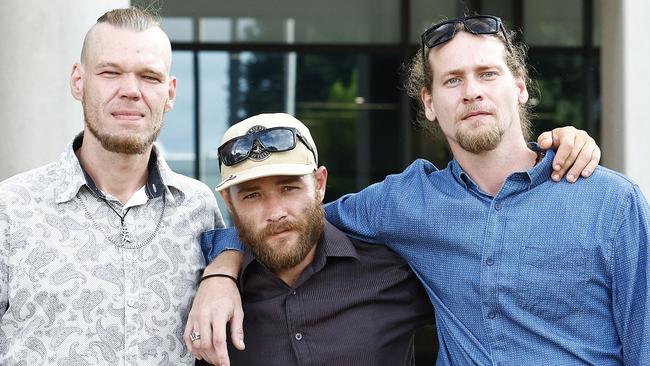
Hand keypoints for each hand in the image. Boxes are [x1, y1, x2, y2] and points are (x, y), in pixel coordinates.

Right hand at [184, 251, 244, 365]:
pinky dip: (191, 347)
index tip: (226, 365)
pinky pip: (187, 336)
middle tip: (221, 362)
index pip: (218, 341)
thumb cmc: (229, 294)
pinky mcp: (190, 317)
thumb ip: (237, 330)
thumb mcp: (238, 310)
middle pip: (206, 344)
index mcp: (218, 314)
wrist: (215, 278)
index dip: (222, 356)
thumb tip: (240, 347)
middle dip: (214, 358)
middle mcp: (204, 316)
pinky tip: (198, 353)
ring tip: (212, 359)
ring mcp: (195, 317)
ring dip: (204, 354)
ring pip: (195, 342)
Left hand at [537, 126, 600, 182]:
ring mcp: (590, 142)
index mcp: (568, 132)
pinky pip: (595, 159)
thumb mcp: (546, 140)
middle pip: (575, 153)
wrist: (565, 144)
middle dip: (565, 167)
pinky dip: (590, 168)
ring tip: (569, 179)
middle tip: (557, 178)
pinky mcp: (596, 150)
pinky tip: (584, 175)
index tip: (555, 167)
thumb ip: (544, 140)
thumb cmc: (554, 143)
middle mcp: (581, 135)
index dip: (561, 157)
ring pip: (585, 157)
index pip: (567, 144)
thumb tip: (545, 144)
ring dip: (577, 169)